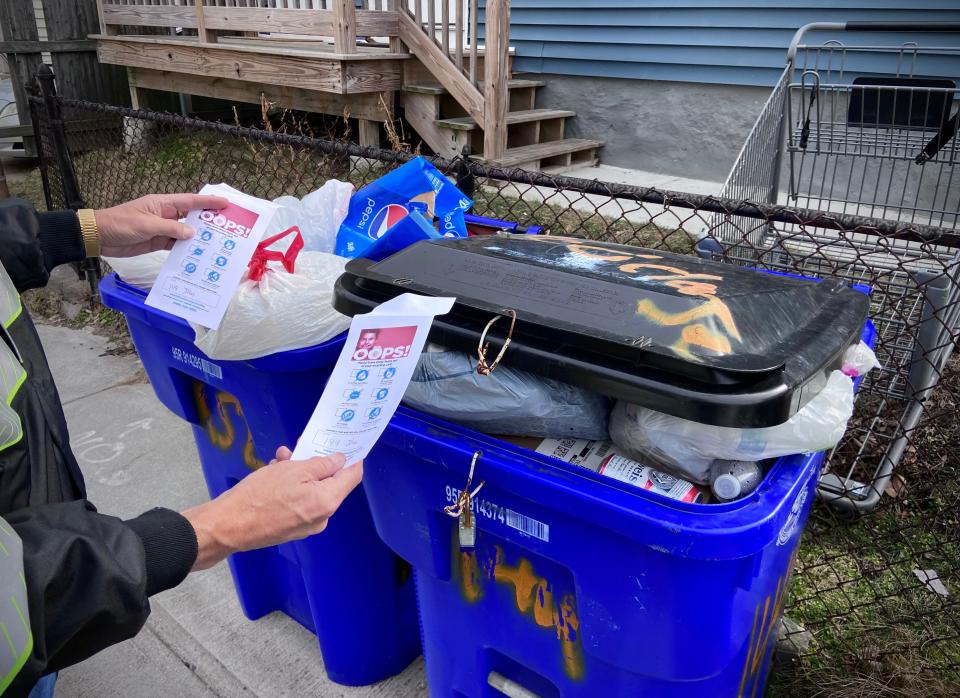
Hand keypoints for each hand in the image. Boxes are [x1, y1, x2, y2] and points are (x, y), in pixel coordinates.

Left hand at [94, 193, 230, 256]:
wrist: (99, 237)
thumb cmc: (121, 224)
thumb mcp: (147, 225)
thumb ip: (171, 229)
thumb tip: (192, 234)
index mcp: (163, 204)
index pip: (190, 201)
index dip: (208, 202)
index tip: (226, 203)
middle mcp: (165, 215)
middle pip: (191, 217)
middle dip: (208, 221)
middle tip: (228, 226)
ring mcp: (162, 229)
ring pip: (186, 233)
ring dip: (198, 238)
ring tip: (217, 243)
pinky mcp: (157, 241)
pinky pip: (176, 245)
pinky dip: (186, 249)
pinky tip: (198, 254)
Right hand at [183, 446, 362, 570]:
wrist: (228, 526)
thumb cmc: (261, 495)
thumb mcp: (294, 470)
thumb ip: (322, 465)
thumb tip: (340, 460)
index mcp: (327, 502)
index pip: (352, 476)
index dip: (353, 458)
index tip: (348, 443)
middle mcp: (322, 517)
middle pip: (330, 483)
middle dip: (315, 462)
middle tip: (301, 446)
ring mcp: (306, 525)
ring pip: (311, 490)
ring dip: (298, 471)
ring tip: (279, 458)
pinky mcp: (290, 528)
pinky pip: (299, 501)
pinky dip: (290, 487)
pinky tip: (273, 472)